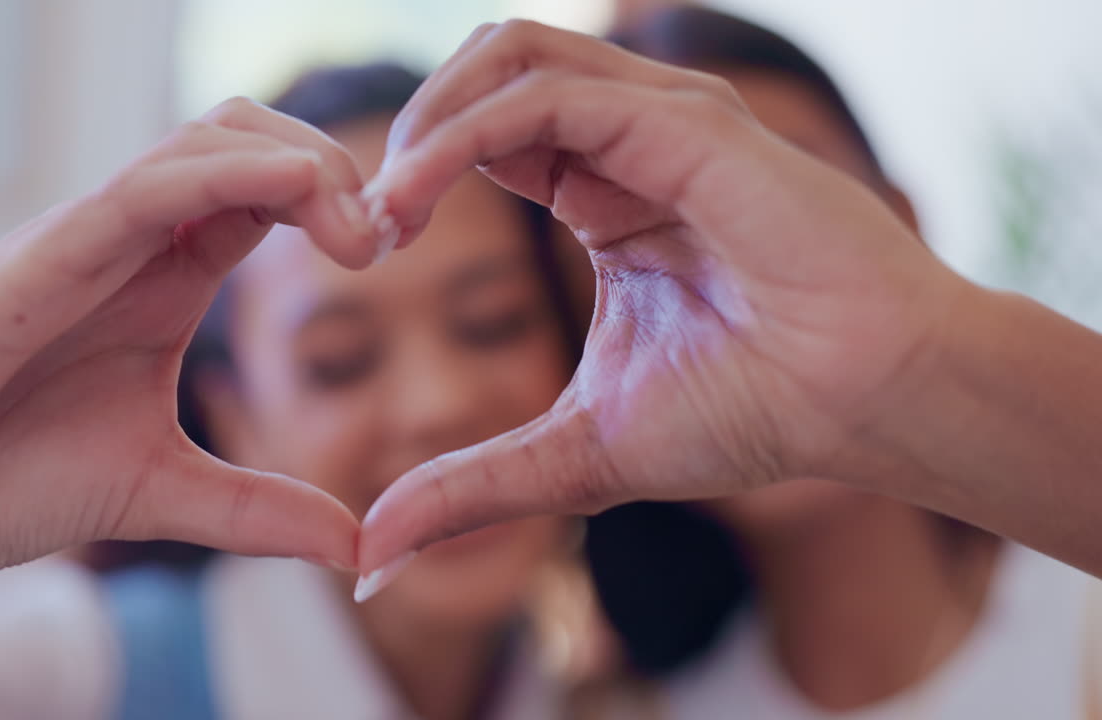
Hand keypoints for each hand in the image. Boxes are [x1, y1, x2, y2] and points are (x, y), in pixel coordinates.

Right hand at [0, 98, 378, 600]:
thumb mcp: (159, 496)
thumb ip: (258, 511)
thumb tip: (359, 547)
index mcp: (167, 280)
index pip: (270, 196)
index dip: (341, 204)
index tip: (394, 251)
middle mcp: (135, 245)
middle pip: (251, 142)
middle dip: (336, 169)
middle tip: (386, 236)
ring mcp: (87, 242)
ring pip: (207, 141)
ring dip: (301, 163)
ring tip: (361, 226)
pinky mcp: (41, 258)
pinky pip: (144, 188)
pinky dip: (228, 175)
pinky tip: (300, 188)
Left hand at [356, 21, 967, 584]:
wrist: (869, 403)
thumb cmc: (754, 412)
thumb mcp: (578, 451)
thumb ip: (473, 485)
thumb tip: (374, 554)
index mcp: (607, 191)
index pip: (485, 132)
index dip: (415, 175)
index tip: (371, 248)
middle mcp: (631, 138)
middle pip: (486, 68)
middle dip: (409, 132)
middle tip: (370, 221)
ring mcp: (661, 120)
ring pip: (509, 55)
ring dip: (426, 121)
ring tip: (388, 207)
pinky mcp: (687, 124)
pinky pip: (545, 98)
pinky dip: (465, 135)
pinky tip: (418, 199)